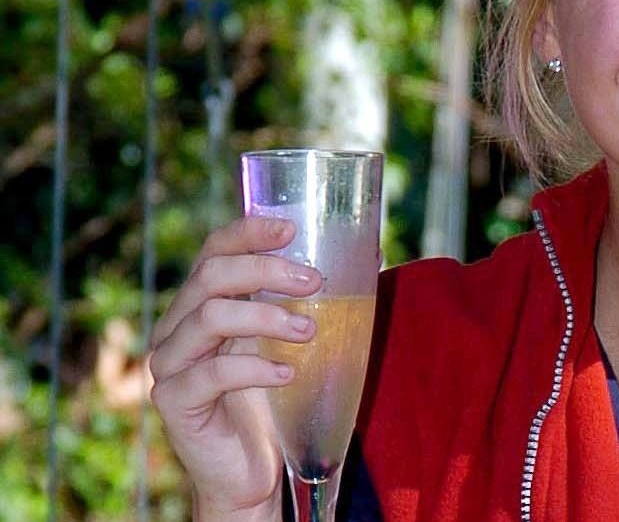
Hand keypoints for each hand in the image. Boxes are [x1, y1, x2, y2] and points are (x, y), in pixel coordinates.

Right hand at [149, 216, 322, 518]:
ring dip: (266, 316)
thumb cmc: (272, 397)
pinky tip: (287, 373)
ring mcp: (170, 365)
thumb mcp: (290, 338)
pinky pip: (211, 374)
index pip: (214, 250)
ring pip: (209, 316)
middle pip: (211, 275)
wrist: (250, 469)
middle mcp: (177, 327)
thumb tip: (369, 256)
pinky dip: (255, 368)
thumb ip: (308, 301)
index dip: (248, 232)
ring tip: (308, 330)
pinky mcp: (174, 402)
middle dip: (266, 270)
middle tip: (314, 282)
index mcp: (201, 303)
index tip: (291, 228)